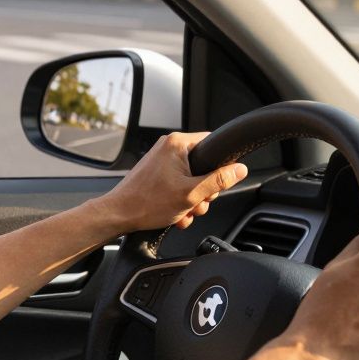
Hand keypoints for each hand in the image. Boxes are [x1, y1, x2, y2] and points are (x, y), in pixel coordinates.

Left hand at [91, 132, 247, 232]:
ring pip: (192, 179)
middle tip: (195, 202)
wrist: (118, 215)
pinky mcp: (156, 173)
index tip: (216, 184)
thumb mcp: (192, 194)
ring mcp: (161, 160)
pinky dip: (180, 200)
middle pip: (204, 166)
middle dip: (203, 191)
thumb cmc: (148, 203)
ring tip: (182, 211)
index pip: (213, 144)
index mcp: (178, 144)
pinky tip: (175, 214)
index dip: (220, 166)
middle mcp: (168, 147)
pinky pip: (178, 184)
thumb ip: (218, 181)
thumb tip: (240, 170)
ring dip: (192, 200)